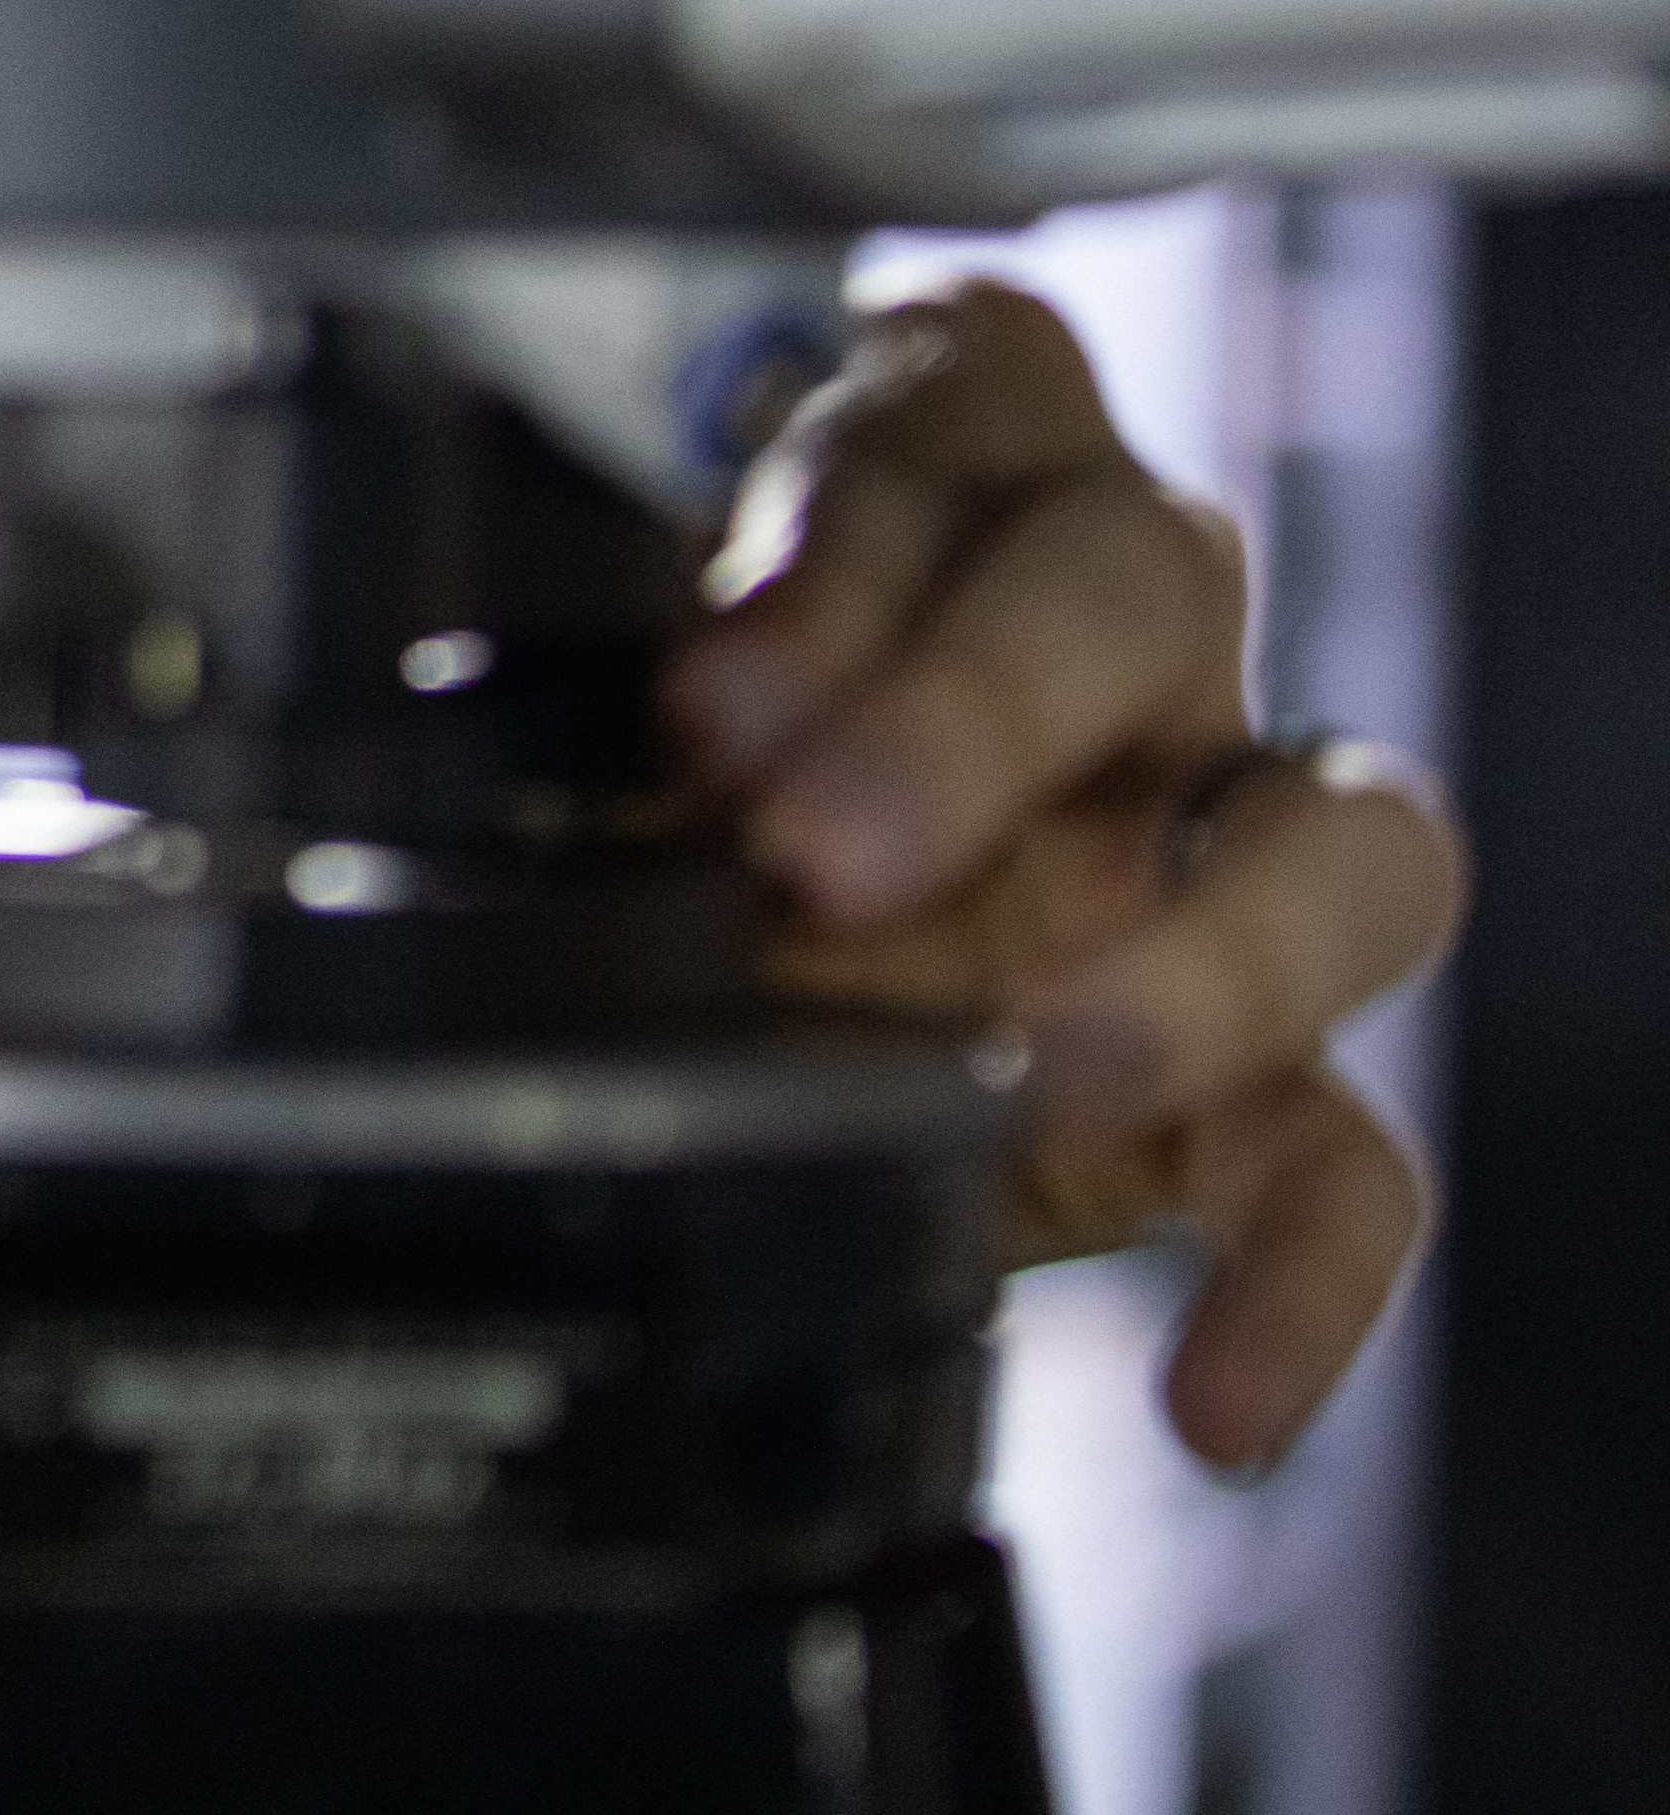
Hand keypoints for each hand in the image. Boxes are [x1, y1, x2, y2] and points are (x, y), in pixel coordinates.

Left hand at [667, 280, 1462, 1470]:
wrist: (681, 940)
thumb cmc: (636, 741)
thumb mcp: (571, 695)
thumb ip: (556, 679)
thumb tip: (469, 743)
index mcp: (932, 469)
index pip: (938, 428)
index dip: (833, 550)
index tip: (702, 698)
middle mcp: (1110, 623)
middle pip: (1133, 583)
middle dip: (971, 711)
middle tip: (809, 850)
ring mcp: (1206, 842)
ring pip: (1338, 840)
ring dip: (1196, 954)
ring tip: (1030, 1067)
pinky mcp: (1249, 1071)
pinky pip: (1345, 1153)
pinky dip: (1300, 1279)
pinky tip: (1210, 1386)